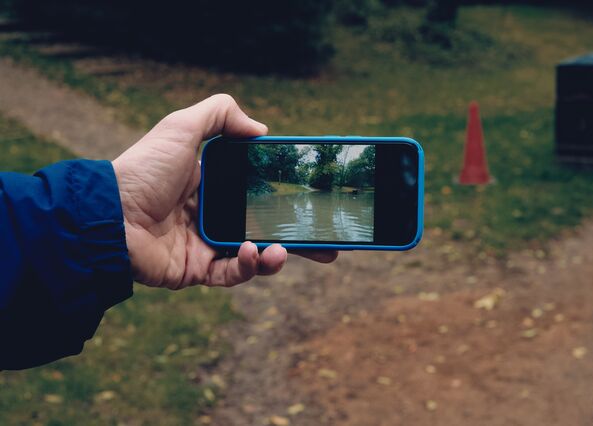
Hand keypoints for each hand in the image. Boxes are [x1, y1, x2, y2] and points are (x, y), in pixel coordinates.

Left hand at [112, 94, 336, 288]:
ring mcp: (206, 244)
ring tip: (285, 251)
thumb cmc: (143, 169)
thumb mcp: (182, 127)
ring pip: (255, 255)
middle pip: (265, 227)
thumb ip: (220, 116)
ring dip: (277, 255)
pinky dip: (249, 266)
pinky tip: (256, 253)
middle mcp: (213, 215)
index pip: (260, 191)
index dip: (287, 195)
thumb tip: (261, 130)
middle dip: (299, 237)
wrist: (108, 214)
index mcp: (213, 184)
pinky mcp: (197, 270)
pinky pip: (232, 274)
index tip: (313, 197)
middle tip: (330, 242)